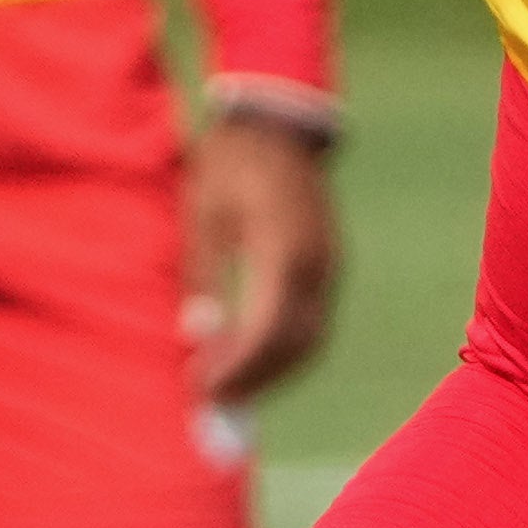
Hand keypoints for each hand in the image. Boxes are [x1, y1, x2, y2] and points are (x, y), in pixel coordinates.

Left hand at [183, 116, 341, 401]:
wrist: (277, 125)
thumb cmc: (229, 164)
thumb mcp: (202, 215)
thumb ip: (202, 276)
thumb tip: (197, 336)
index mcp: (283, 247)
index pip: (268, 329)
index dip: (238, 368)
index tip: (203, 391)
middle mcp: (318, 263)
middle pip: (296, 345)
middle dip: (256, 380)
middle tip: (212, 402)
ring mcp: (330, 266)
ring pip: (310, 340)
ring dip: (272, 371)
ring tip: (226, 386)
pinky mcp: (329, 267)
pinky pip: (313, 322)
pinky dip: (284, 351)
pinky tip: (249, 359)